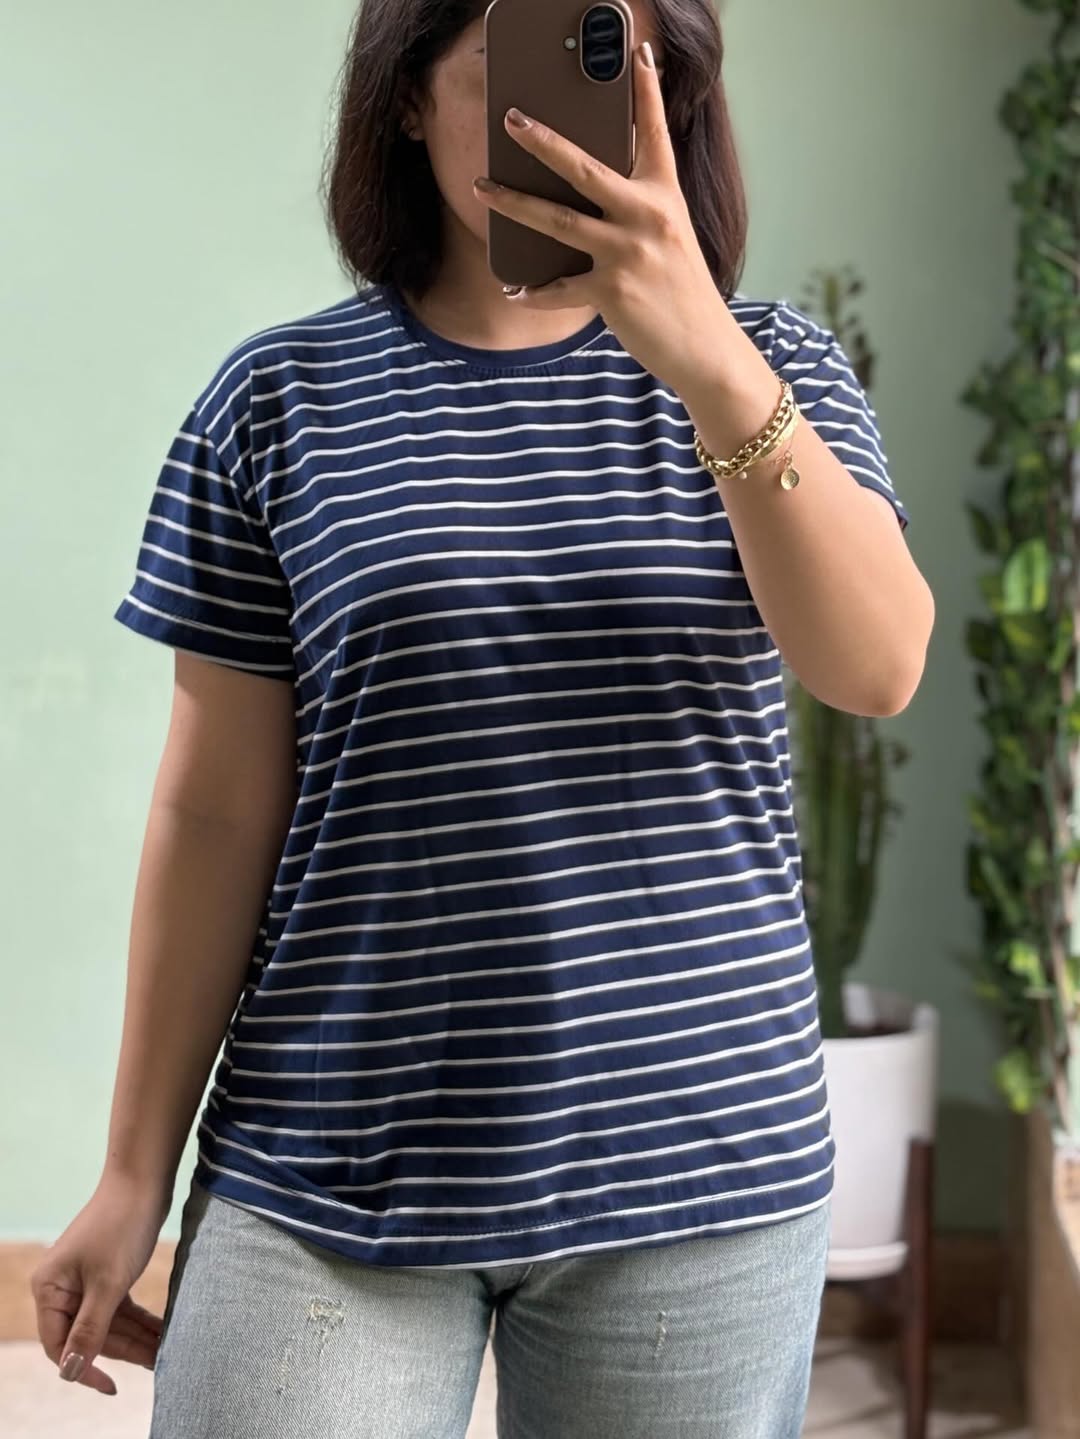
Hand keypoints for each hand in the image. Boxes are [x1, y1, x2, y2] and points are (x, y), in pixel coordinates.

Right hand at [30, 1173, 167, 1395]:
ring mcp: (85, 1280)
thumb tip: (70, 1370)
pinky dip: (139, 1319)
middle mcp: (62, 1287)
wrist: (143, 1178)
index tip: (111, 1386)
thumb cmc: (122, 1225)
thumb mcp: (108, 1283)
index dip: (83, 1368)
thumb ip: (90, 1329)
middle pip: (88, 1334)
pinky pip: (120, 1307)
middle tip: (157, 1363)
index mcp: (49, 1289)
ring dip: (135, 1336)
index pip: (59, 1345)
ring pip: (108, 1322)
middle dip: (122, 1350)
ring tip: (165, 1351)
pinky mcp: (107, 1273)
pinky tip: (161, 1332)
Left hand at [472, 41, 730, 394]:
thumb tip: (592, 188)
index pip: (654, 132)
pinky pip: (559, 288)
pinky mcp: (612, 292)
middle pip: (584, 168)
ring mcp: (628, 253)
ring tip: (484, 189)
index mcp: (665, 195)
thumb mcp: (671, 235)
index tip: (636, 53)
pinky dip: (534, 292)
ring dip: (514, 204)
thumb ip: (640, 207)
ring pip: (557, 221)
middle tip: (511, 120)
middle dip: (543, 141)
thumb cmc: (682, 290)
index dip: (646, 91)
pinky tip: (514, 290)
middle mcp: (647, 216)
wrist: (704, 345)